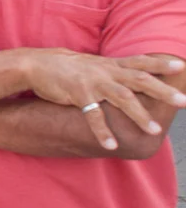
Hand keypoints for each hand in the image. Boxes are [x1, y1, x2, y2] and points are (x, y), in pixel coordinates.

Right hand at [24, 50, 185, 149]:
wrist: (36, 64)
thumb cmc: (64, 67)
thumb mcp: (92, 64)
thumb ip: (111, 70)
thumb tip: (128, 76)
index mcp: (110, 65)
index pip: (140, 62)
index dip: (160, 64)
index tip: (180, 66)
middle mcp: (106, 72)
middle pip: (140, 80)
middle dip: (163, 91)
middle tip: (183, 101)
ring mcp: (93, 83)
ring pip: (123, 99)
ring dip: (140, 116)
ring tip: (154, 131)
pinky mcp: (78, 95)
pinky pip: (93, 116)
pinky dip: (103, 131)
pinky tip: (111, 145)